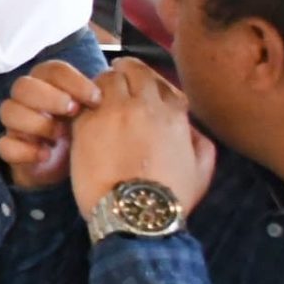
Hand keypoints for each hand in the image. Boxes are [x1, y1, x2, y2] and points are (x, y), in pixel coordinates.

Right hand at [0, 60, 103, 190]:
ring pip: (8, 111)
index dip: (72, 81)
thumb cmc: (83, 132)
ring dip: (36, 122)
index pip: (52, 70)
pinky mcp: (11, 148)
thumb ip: (97, 96)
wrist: (73, 166)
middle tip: (73, 111)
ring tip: (60, 136)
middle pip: (23, 85)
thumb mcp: (94, 112)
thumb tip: (113, 82)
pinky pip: (3, 145)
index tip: (96, 98)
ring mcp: (16, 124)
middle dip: (49, 97)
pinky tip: (45, 155)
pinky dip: (24, 150)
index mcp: (49, 85)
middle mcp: (27, 100)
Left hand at [68, 59, 216, 217]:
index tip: (142, 87)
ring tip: (99, 93)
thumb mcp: (201, 170)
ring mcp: (112, 113)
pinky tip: (82, 108)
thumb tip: (189, 127)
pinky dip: (83, 100)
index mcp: (172, 115)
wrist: (135, 213)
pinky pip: (82, 99)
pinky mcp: (85, 124)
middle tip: (118, 76)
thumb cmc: (170, 197)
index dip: (149, 82)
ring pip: (105, 78)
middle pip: (131, 70)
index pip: (160, 81)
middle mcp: (143, 106)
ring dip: (104, 83)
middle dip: (125, 72)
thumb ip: (199, 141)